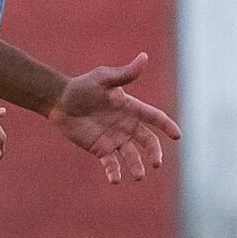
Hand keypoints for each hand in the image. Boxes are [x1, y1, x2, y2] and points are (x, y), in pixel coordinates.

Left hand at [49, 52, 179, 184]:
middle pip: (147, 141)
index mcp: (130, 108)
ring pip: (131, 156)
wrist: (59, 101)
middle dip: (154, 152)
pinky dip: (114, 172)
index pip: (154, 117)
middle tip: (156, 163)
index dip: (166, 125)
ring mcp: (114, 138)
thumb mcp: (103, 78)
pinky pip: (111, 164)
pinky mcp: (100, 149)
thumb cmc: (81, 86)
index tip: (177, 135)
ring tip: (138, 176)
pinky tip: (115, 180)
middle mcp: (126, 125)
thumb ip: (124, 73)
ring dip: (136, 167)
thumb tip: (144, 57)